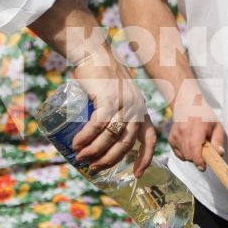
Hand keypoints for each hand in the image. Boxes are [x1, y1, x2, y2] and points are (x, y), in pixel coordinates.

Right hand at [67, 45, 154, 173]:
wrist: (94, 53)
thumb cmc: (102, 76)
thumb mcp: (117, 96)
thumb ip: (115, 113)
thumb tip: (99, 139)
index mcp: (141, 109)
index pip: (150, 139)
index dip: (145, 158)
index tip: (137, 174)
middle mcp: (136, 108)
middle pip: (126, 144)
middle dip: (109, 160)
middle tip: (94, 168)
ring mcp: (123, 104)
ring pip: (110, 137)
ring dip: (94, 151)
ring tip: (80, 157)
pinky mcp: (108, 99)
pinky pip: (98, 125)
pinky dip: (86, 137)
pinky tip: (77, 144)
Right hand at [167, 85, 224, 168]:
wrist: (187, 105)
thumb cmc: (205, 116)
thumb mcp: (216, 125)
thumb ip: (218, 140)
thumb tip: (219, 154)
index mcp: (197, 127)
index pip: (194, 149)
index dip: (199, 161)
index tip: (203, 167)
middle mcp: (183, 131)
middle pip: (189, 155)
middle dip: (198, 159)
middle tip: (204, 154)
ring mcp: (175, 135)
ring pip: (184, 156)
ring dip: (192, 156)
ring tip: (197, 146)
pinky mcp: (171, 139)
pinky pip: (179, 154)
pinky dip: (185, 154)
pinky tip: (190, 145)